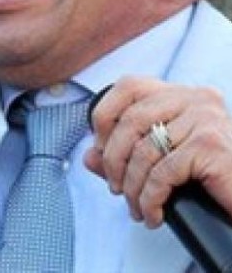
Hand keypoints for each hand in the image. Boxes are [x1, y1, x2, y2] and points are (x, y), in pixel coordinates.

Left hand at [85, 76, 231, 227]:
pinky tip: (153, 215)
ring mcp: (206, 119)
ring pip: (145, 150)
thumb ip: (124, 155)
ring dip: (132, 186)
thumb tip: (87, 157)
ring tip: (137, 209)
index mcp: (181, 93)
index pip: (129, 85)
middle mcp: (195, 98)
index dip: (105, 115)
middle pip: (131, 119)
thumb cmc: (207, 182)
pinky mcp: (211, 146)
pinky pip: (163, 172)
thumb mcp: (160, 161)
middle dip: (114, 159)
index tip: (101, 149)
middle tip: (115, 189)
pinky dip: (150, 198)